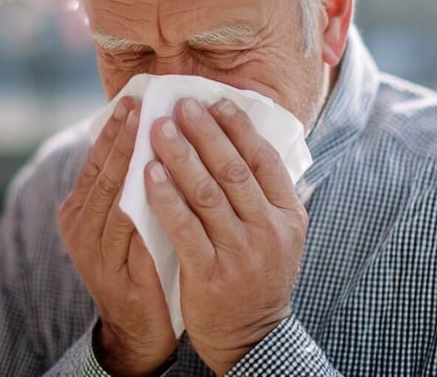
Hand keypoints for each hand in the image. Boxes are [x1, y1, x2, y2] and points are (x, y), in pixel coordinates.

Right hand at [57, 96, 177, 375]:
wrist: (138, 329)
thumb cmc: (143, 266)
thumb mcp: (132, 222)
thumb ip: (134, 187)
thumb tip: (158, 138)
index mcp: (80, 208)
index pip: (98, 159)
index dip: (116, 128)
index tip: (135, 97)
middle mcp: (77, 223)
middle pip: (101, 170)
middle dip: (122, 133)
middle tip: (141, 101)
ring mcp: (89, 247)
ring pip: (111, 193)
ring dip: (130, 157)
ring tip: (150, 127)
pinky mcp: (107, 268)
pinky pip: (124, 227)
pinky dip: (139, 198)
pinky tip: (155, 176)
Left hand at [144, 98, 308, 375]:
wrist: (251, 335)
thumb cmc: (257, 274)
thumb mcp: (280, 234)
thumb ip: (268, 193)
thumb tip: (248, 139)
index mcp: (288, 215)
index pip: (265, 160)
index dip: (239, 128)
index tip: (217, 101)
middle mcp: (268, 230)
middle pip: (233, 169)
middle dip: (205, 132)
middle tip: (181, 104)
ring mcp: (240, 252)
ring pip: (207, 193)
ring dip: (180, 155)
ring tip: (158, 128)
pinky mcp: (210, 273)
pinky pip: (184, 226)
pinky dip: (165, 197)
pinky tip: (148, 173)